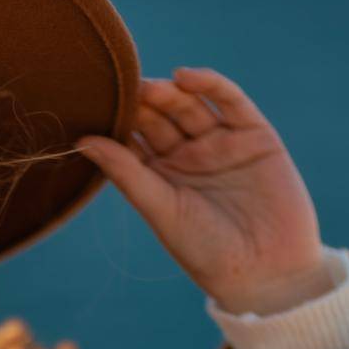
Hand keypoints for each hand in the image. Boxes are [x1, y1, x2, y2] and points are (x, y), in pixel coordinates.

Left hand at [76, 67, 328, 315]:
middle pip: (160, 117)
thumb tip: (80, 141)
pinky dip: (210, 84)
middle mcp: (189, 155)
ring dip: (169, 93)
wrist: (267, 270)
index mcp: (161, 175)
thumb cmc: (206, 250)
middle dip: (143, 104)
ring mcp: (221, 142)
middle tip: (123, 90)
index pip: (134, 138)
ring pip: (190, 106)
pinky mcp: (254, 134)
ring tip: (150, 88)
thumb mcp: (160, 209)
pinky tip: (186, 77)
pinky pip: (231, 100)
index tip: (95, 106)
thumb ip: (126, 173)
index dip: (118, 122)